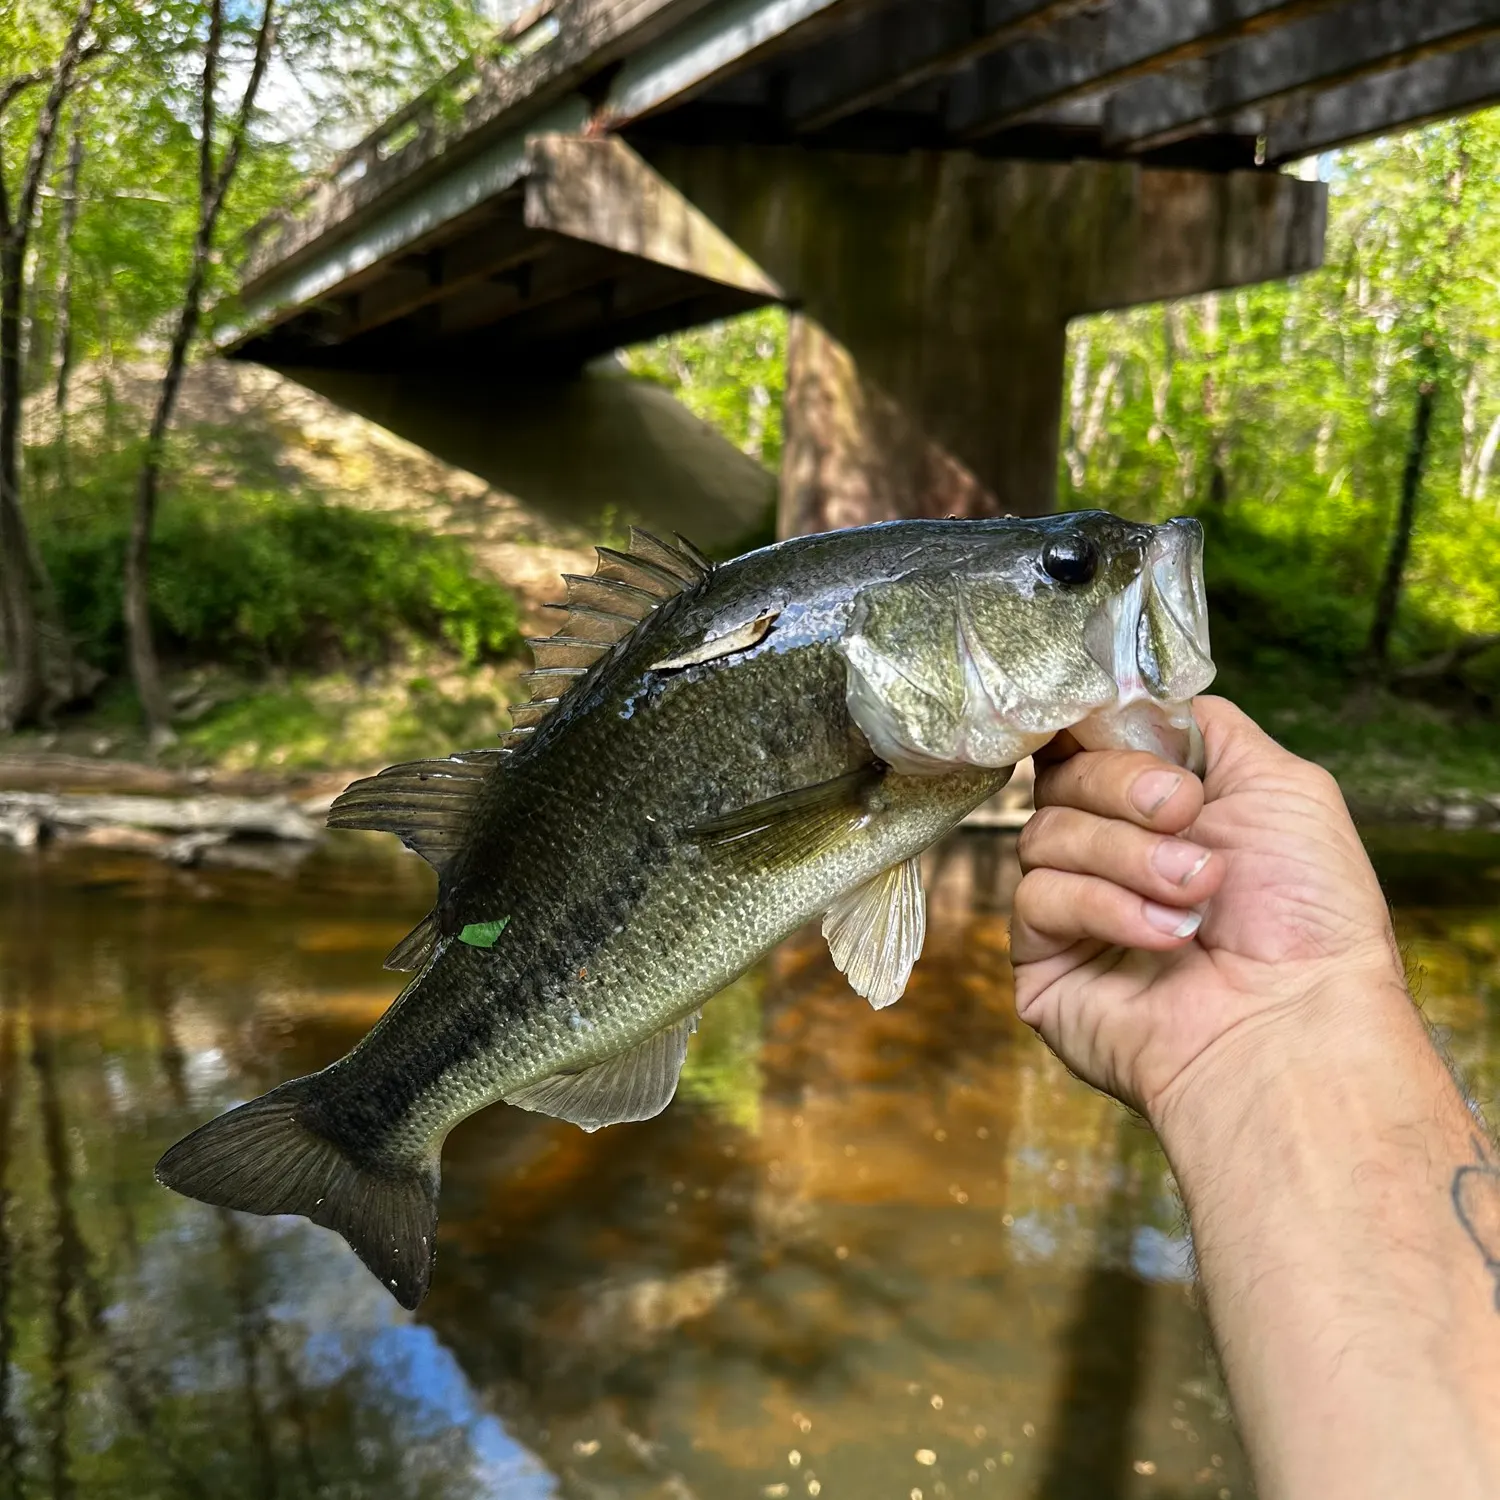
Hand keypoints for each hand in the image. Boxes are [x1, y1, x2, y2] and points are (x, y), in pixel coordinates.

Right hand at [1011, 695, 1407, 1124]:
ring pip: (1042, 832)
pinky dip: (1103, 906)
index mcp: (1161, 807)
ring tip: (1195, 893)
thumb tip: (1133, 701)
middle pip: (1060, 774)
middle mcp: (1112, 851)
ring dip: (1127, 856)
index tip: (1117, 726)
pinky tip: (1163, 936)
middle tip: (1184, 817)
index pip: (1088, 740)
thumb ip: (1205, 728)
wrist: (1296, 1025)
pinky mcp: (1043, 961)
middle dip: (1124, 788)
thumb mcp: (1284, 785)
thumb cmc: (1309, 918)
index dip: (1092, 727)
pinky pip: (1036, 897)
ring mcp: (1074, 906)